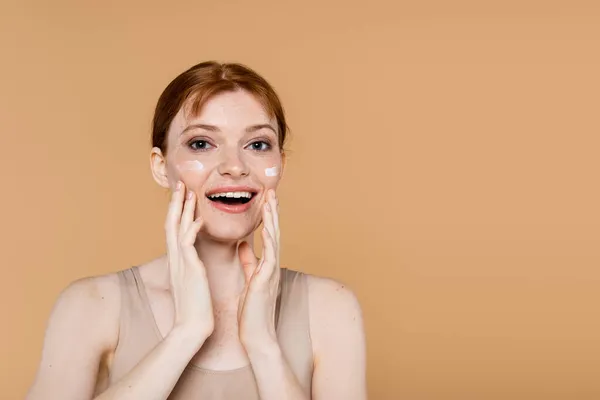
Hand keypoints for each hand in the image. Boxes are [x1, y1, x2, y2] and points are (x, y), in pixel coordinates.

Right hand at [165, 181, 213, 340]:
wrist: (192, 327)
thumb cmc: (196, 307)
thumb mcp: (193, 282)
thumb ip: (192, 268)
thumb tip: (194, 261)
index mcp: (178, 261)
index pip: (175, 230)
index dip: (178, 212)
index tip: (184, 196)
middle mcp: (176, 259)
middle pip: (172, 224)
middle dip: (176, 203)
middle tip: (180, 184)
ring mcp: (180, 263)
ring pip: (177, 229)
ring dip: (182, 209)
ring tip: (187, 191)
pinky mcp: (189, 270)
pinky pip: (188, 244)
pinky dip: (192, 229)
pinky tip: (199, 218)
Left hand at [237, 189, 280, 349]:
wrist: (256, 335)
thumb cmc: (251, 311)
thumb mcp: (249, 280)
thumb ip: (248, 261)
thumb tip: (243, 245)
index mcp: (266, 264)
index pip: (268, 234)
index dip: (266, 216)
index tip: (264, 198)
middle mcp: (271, 265)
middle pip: (274, 232)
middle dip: (272, 211)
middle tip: (271, 190)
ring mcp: (271, 272)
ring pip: (275, 239)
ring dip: (273, 219)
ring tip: (271, 201)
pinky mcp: (266, 281)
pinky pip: (270, 256)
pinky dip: (269, 240)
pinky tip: (267, 227)